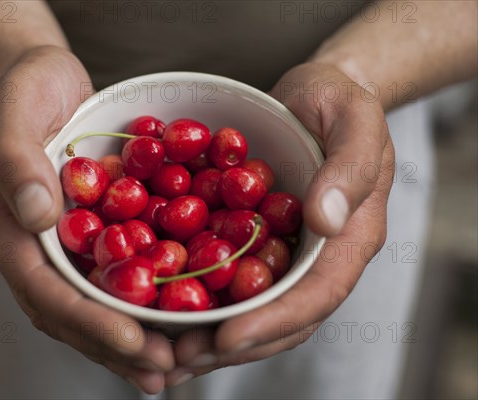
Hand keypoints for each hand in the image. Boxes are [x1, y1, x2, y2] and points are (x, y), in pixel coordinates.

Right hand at [0, 46, 173, 393]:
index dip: (85, 318)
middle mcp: (25, 241)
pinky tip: (166, 321)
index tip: (132, 339)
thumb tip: (37, 214)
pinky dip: (133, 305)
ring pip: (86, 303)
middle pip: (65, 309)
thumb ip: (18, 158)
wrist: (39, 74)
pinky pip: (105, 278)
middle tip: (161, 369)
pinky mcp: (80, 233)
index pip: (40, 284)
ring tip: (167, 366)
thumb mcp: (18, 104)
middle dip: (112, 344)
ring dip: (125, 339)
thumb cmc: (27, 83)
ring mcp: (53, 241)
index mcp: (1, 220)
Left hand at [165, 63, 394, 385]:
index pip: (318, 293)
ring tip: (166, 350)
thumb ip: (349, 168)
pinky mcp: (255, 239)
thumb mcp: (354, 120)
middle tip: (182, 358)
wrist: (313, 96)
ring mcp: (284, 252)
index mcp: (349, 238)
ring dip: (211, 334)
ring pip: (252, 307)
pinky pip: (229, 276)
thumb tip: (327, 220)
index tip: (229, 338)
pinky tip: (163, 308)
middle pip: (281, 316)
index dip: (275, 322)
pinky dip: (200, 297)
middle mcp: (315, 256)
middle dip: (234, 344)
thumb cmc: (338, 102)